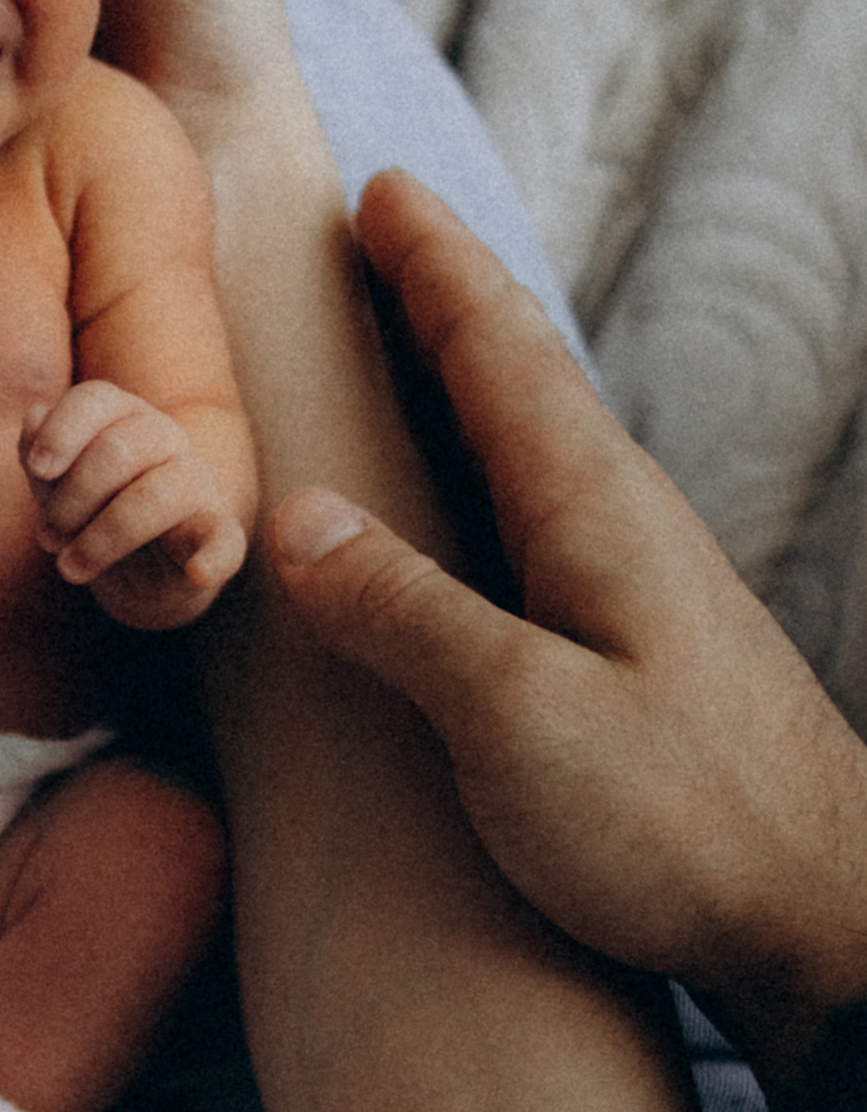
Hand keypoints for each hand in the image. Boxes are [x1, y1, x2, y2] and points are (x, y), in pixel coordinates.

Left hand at [25, 379, 247, 628]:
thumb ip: (38, 449)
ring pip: (153, 497)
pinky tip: (198, 572)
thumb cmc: (93, 508)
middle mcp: (165, 439)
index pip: (97, 398)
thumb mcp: (56, 482)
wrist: (141, 565)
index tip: (38, 468)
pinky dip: (214, 556)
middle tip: (46, 539)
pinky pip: (224, 539)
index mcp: (124, 415)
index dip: (63, 431)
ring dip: (100, 539)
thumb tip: (35, 417)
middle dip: (71, 499)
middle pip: (117, 450)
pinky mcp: (216, 533)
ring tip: (69, 568)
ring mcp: (196, 484)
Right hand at [267, 171, 866, 1084]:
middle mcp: (626, 526)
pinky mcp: (645, 654)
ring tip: (407, 350)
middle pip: (522, 380)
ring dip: (469, 386)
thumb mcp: (517, 721)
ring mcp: (643, 589)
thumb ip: (406, 615)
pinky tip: (469, 518)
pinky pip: (543, 521)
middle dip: (446, 301)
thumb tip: (298, 518)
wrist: (824, 920)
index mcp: (593, 512)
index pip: (499, 352)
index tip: (376, 190)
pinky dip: (486, 478)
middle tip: (379, 236)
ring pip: (538, 448)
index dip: (433, 269)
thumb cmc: (683, 825)